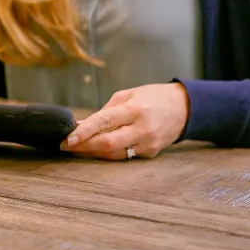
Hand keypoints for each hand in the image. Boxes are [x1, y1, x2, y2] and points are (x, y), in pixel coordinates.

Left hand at [62, 82, 189, 159]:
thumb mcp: (129, 94)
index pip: (104, 122)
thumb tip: (82, 124)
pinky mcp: (150, 153)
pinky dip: (108, 152)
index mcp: (134, 110)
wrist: (184, 109)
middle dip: (84, 146)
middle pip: (108, 144)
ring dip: (93, 152)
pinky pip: (124, 155)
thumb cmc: (153, 97)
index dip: (84, 132)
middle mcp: (142, 129)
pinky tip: (97, 148)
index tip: (68, 138)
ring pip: (114, 154)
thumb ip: (106, 110)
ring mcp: (147, 144)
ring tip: (77, 147)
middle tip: (65, 145)